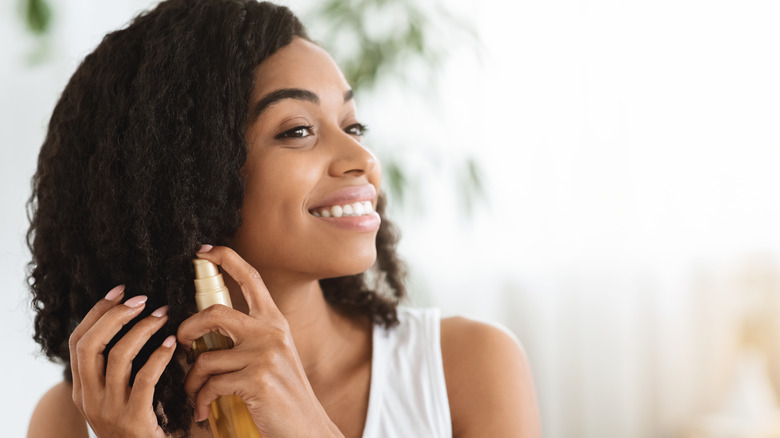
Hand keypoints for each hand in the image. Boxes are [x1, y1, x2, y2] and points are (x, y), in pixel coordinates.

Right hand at [69, 285, 175, 437]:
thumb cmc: (140, 423)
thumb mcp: (117, 396)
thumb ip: (117, 368)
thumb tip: (133, 321)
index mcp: (81, 390)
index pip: (78, 342)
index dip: (97, 312)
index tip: (119, 290)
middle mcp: (89, 399)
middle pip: (90, 344)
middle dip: (115, 315)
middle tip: (142, 299)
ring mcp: (109, 410)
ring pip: (118, 357)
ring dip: (142, 329)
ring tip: (163, 315)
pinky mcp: (134, 419)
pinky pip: (145, 378)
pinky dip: (159, 355)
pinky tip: (172, 343)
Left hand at [177, 245, 342, 436]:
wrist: (306, 430)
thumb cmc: (282, 396)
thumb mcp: (273, 358)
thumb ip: (248, 339)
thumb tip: (205, 333)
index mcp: (275, 322)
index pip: (251, 278)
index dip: (226, 258)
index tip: (203, 251)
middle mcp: (272, 332)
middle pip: (215, 313)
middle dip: (187, 328)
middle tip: (181, 343)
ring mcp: (265, 356)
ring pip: (205, 358)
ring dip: (191, 381)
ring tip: (193, 394)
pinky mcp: (256, 380)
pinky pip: (211, 385)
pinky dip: (200, 400)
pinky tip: (203, 410)